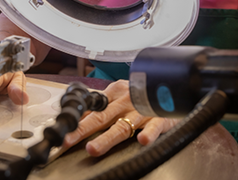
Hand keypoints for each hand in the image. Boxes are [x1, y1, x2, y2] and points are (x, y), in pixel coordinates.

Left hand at [63, 80, 178, 155]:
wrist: (174, 89)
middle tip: (68, 141)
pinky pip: (154, 127)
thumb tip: (78, 115)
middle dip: (83, 130)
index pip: (92, 107)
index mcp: (116, 93)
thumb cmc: (144, 95)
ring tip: (93, 148)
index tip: (62, 131)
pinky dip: (149, 134)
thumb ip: (102, 104)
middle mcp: (127, 101)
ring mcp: (143, 110)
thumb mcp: (122, 94)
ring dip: (107, 138)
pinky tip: (142, 141)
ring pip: (123, 126)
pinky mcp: (161, 118)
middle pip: (102, 117)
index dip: (76, 120)